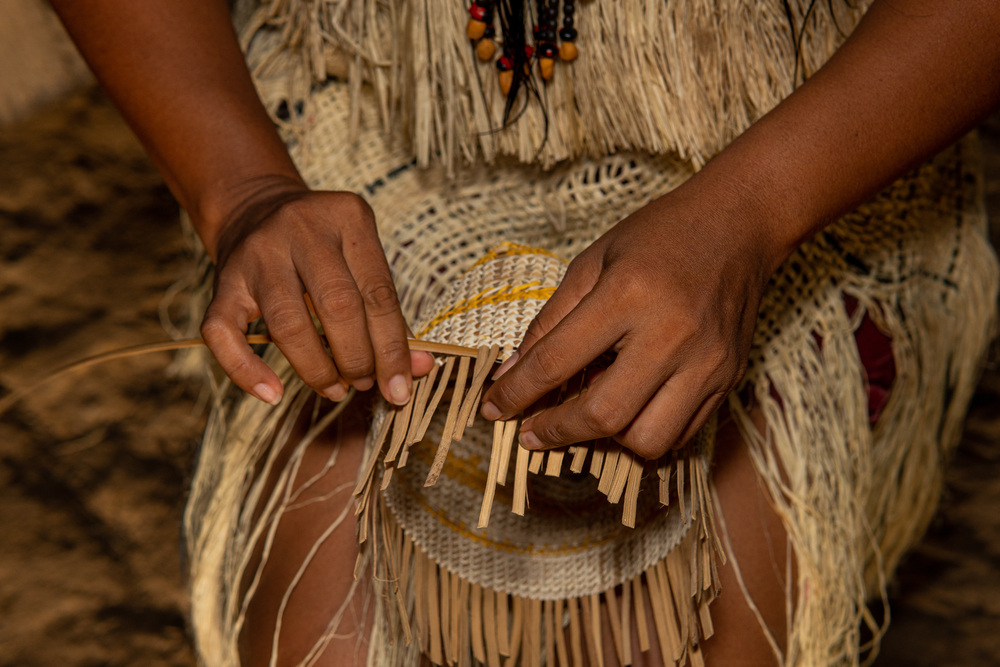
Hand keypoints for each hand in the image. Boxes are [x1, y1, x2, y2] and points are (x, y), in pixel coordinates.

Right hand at [200, 181, 433, 405]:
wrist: (256, 208)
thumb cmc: (325, 248)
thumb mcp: (362, 261)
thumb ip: (390, 313)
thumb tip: (422, 369)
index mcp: (347, 217)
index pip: (379, 292)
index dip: (393, 348)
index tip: (400, 387)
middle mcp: (300, 229)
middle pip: (337, 306)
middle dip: (358, 359)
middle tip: (364, 383)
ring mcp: (257, 253)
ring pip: (288, 323)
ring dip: (317, 369)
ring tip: (336, 389)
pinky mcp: (221, 281)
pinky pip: (224, 334)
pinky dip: (247, 371)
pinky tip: (273, 394)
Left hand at [481, 178, 780, 458]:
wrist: (737, 224)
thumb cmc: (657, 237)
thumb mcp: (591, 262)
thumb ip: (549, 322)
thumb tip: (510, 375)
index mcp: (627, 294)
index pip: (557, 362)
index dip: (516, 394)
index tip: (494, 410)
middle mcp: (671, 333)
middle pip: (604, 415)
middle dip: (557, 431)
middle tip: (533, 431)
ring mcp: (707, 361)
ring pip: (647, 440)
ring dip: (606, 440)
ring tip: (588, 416)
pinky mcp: (729, 377)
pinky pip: (681, 433)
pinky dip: (645, 432)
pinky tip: (627, 409)